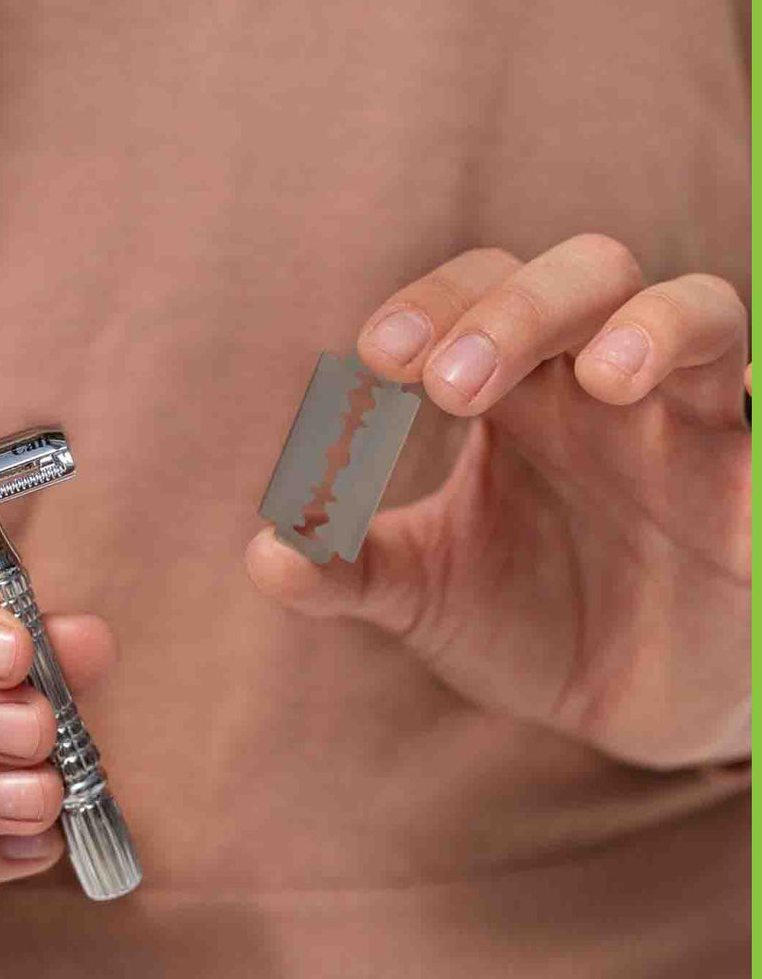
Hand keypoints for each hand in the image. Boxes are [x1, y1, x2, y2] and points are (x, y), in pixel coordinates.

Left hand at [247, 234, 749, 768]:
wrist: (632, 704)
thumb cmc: (527, 620)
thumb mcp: (428, 594)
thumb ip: (351, 569)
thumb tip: (265, 552)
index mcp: (521, 391)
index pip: (479, 295)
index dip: (434, 306)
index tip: (375, 362)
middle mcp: (609, 386)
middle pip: (588, 274)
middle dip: (522, 310)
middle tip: (452, 386)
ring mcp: (699, 426)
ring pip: (704, 311)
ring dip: (656, 328)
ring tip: (604, 381)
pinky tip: (741, 451)